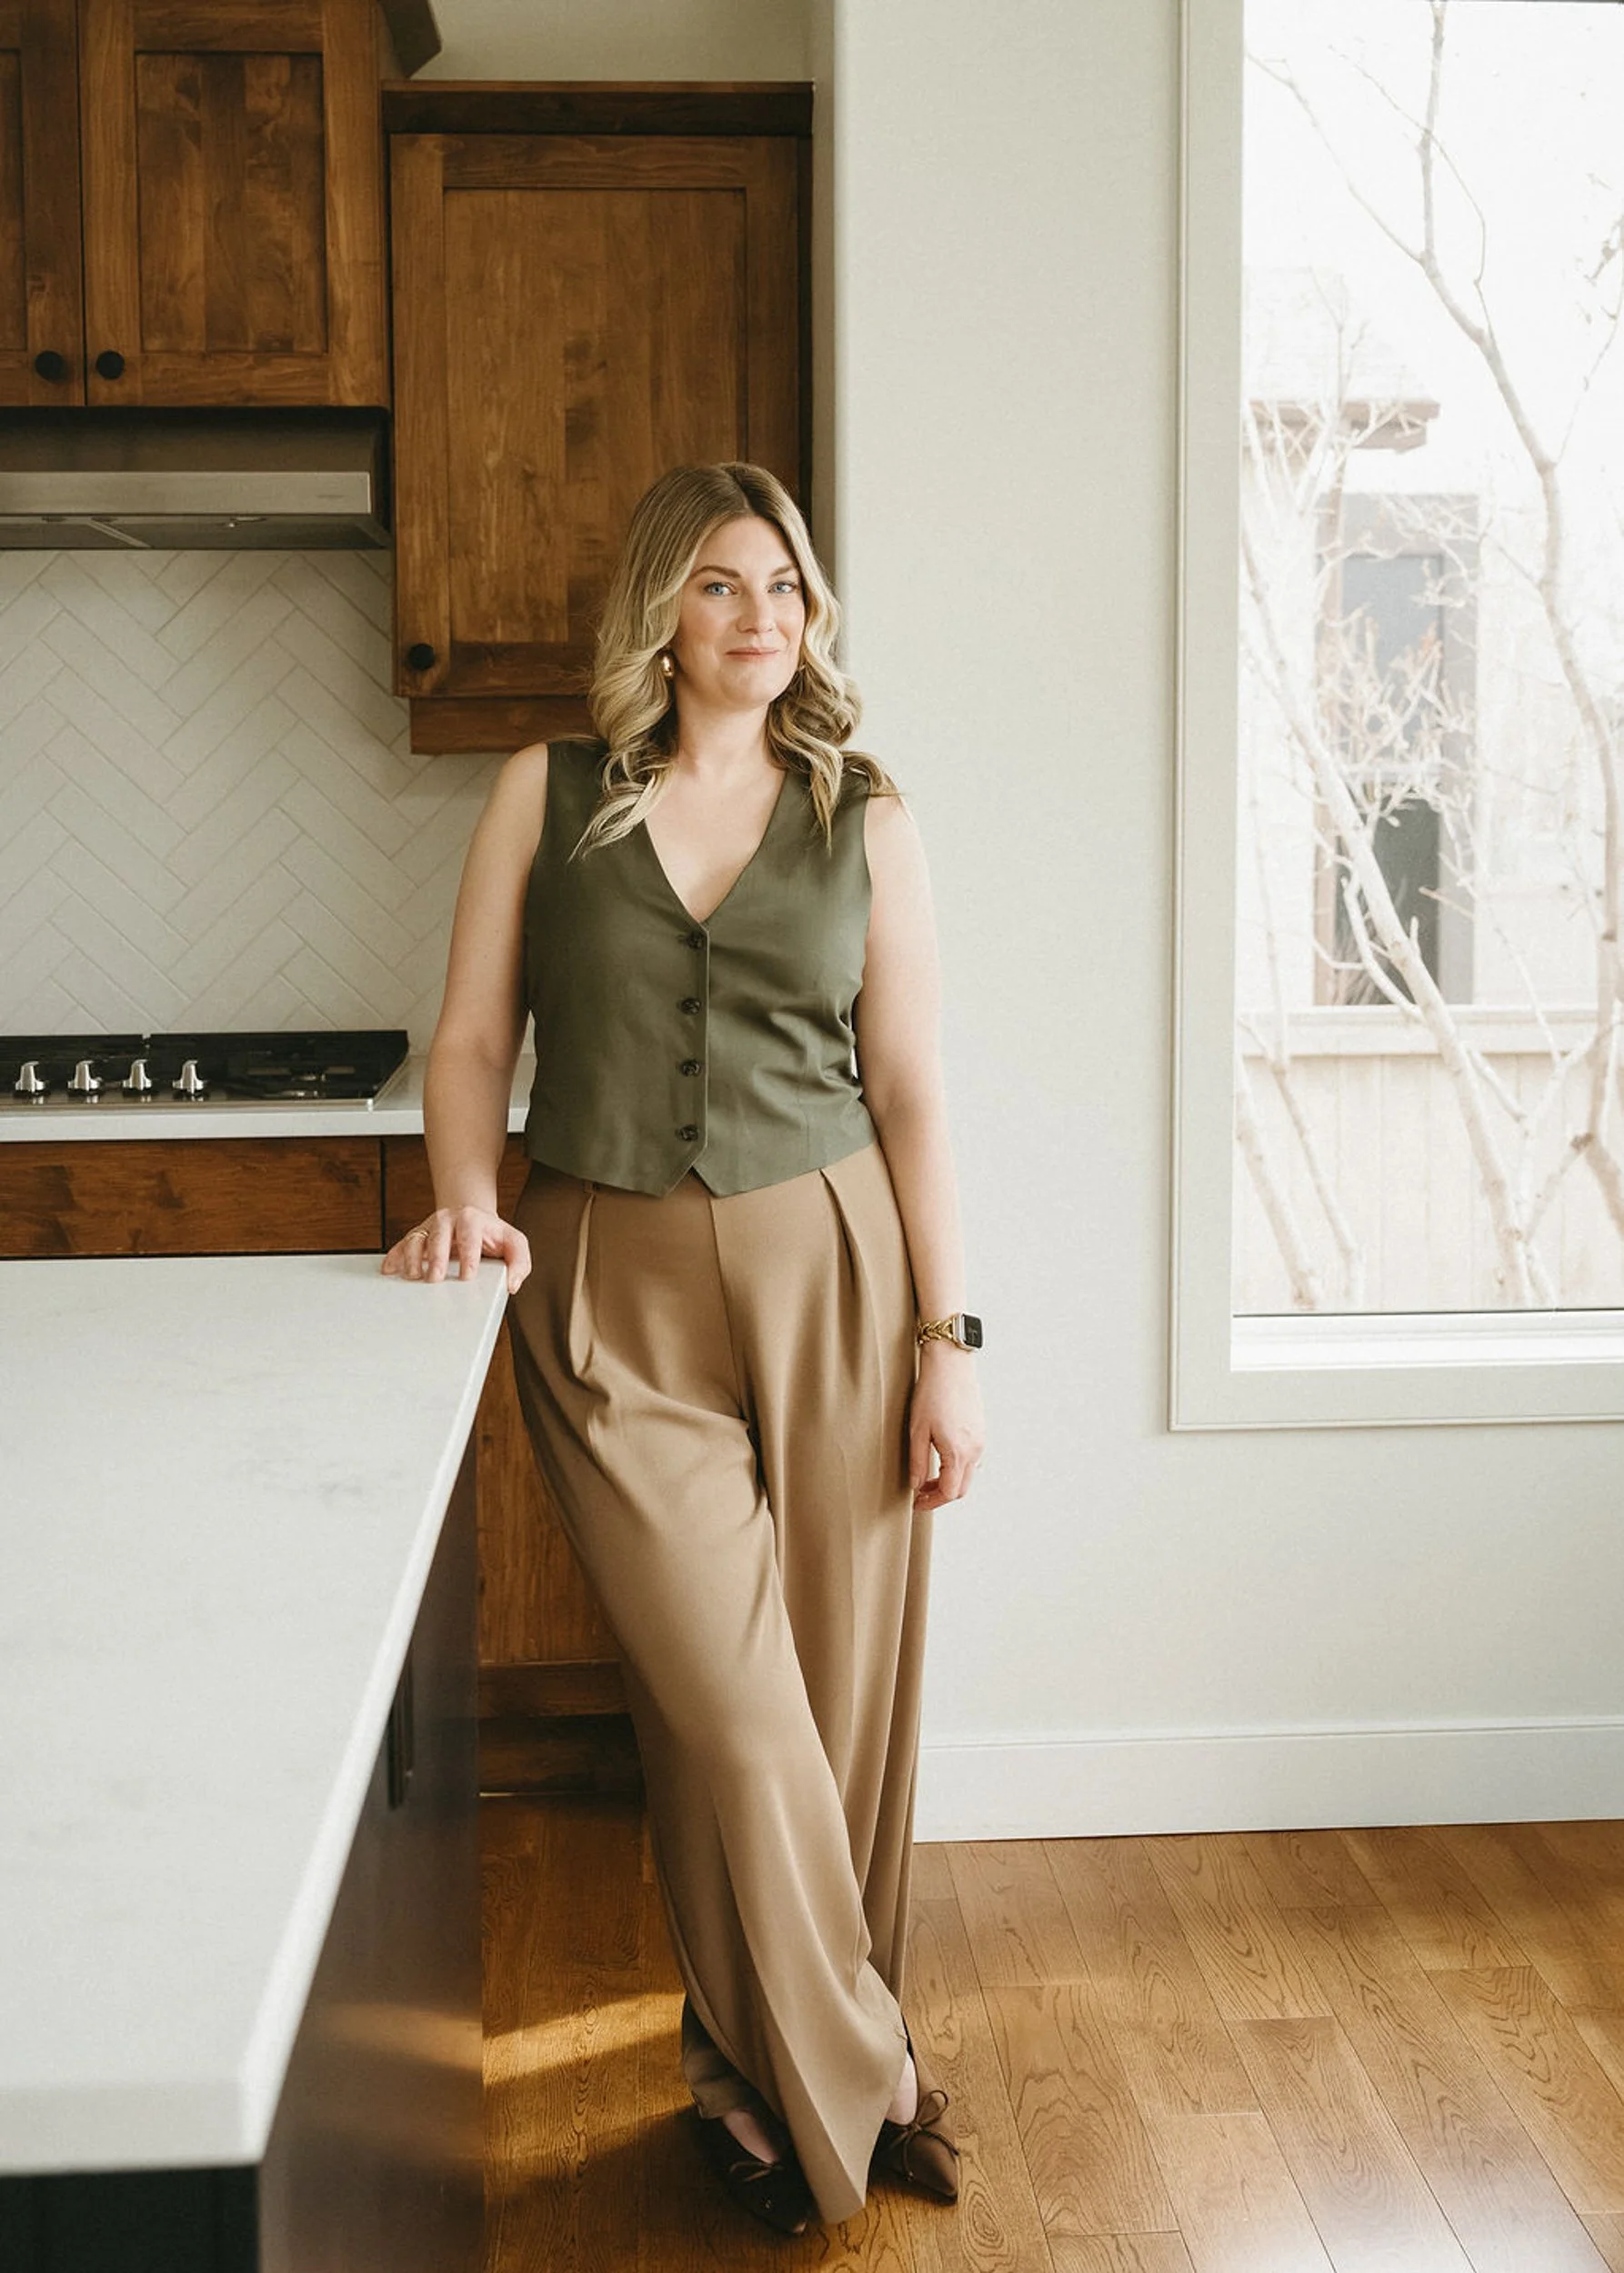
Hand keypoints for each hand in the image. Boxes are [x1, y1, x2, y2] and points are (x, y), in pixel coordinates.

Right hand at [381, 1205, 530, 1291]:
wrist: (471, 1216)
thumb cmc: (494, 1235)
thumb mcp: (514, 1243)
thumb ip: (520, 1262)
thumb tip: (513, 1284)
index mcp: (472, 1220)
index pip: (470, 1237)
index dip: (469, 1256)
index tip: (467, 1276)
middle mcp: (448, 1220)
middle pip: (439, 1236)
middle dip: (436, 1257)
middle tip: (434, 1279)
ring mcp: (430, 1227)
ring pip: (417, 1238)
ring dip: (412, 1257)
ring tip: (413, 1277)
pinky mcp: (418, 1236)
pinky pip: (403, 1244)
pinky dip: (395, 1256)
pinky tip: (389, 1270)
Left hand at [908, 1341, 984, 1510]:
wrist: (951, 1363)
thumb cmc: (931, 1393)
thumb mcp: (917, 1430)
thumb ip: (917, 1462)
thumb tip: (916, 1485)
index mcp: (958, 1452)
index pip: (949, 1493)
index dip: (931, 1502)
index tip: (916, 1503)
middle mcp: (975, 1450)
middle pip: (962, 1489)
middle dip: (940, 1495)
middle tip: (919, 1493)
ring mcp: (980, 1440)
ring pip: (968, 1475)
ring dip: (949, 1482)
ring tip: (927, 1476)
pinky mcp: (980, 1430)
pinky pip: (972, 1459)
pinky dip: (957, 1468)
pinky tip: (940, 1459)